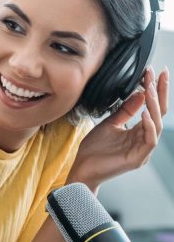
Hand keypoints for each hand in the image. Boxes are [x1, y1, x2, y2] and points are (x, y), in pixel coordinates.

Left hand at [70, 67, 168, 189]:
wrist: (82, 168)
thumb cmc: (94, 150)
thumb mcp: (109, 123)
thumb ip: (124, 110)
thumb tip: (139, 93)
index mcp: (139, 132)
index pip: (153, 108)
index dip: (155, 90)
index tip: (153, 72)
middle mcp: (144, 140)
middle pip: (160, 113)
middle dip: (160, 92)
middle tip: (158, 74)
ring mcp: (143, 150)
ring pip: (157, 124)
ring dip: (154, 105)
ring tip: (150, 89)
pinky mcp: (138, 158)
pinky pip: (150, 140)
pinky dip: (149, 125)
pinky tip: (145, 113)